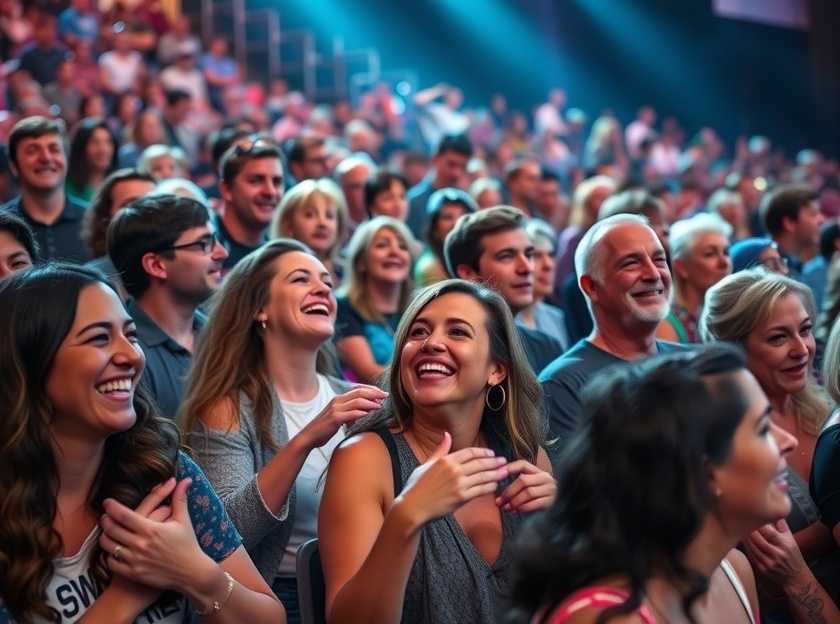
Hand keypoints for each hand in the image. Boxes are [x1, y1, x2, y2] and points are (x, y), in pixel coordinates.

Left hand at [96, 478, 177, 611]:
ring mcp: (135, 560)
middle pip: (112, 529)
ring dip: (104, 537)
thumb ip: (180, 499)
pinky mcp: (133, 573)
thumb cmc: (187, 544)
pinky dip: (109, 555)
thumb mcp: (183, 521)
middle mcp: (140, 544)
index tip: (107, 502)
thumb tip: (186, 479)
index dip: (112, 506)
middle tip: (105, 515)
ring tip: (107, 532)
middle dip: (105, 520)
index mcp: (151, 529)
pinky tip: (113, 550)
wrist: (191, 573)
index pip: (123, 515)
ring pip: (109, 546)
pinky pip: (112, 563)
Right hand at [299, 385, 387, 448]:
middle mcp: (337, 401)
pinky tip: (369, 414)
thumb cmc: (324, 429)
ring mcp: (335, 409)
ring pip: (357, 401)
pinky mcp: (334, 418)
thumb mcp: (338, 417)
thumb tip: (365, 413)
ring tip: (380, 406)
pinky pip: (351, 414)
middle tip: (386, 396)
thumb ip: (350, 413)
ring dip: (371, 403)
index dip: (371, 389)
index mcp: (338, 399)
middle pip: (360, 392)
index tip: (382, 393)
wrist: (308, 437)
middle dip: (375, 393)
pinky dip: (362, 413)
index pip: (358, 389)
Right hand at [396, 432, 508, 527]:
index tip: (491, 453)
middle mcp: (453, 470)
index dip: (483, 452)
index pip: (470, 452)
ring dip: (496, 473)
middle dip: (494, 462)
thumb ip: (440, 450)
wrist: (413, 507)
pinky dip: (490, 486)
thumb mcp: (427, 464)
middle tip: (504, 461)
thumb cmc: (417, 486)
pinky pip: (481, 490)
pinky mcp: (461, 497)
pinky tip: (495, 485)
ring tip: (505, 472)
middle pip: (480, 463)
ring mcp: (458, 484)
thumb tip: (446, 434)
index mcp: (446, 460)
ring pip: (483, 476)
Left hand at [495, 460, 555, 512]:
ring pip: (528, 492)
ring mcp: (551, 490)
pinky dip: (523, 507)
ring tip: (506, 507)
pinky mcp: (552, 502)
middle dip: (509, 491)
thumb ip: (519, 483)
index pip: (523, 464)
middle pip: (523, 480)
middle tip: (499, 501)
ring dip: (514, 501)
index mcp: (539, 472)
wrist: (558, 513)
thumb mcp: (531, 487)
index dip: (510, 467)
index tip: (498, 472)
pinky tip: (516, 511)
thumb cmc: (539, 499)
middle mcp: (546, 478)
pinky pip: (534, 503)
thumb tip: (499, 479)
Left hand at [743, 519, 809, 586]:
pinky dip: (746, 547)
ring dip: (744, 538)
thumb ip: (782, 526)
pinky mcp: (763, 569)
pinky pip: (751, 555)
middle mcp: (777, 554)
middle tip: (740, 521)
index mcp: (785, 545)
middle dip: (748, 530)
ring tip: (738, 529)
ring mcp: (769, 563)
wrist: (795, 576)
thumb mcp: (791, 539)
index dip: (758, 525)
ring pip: (753, 548)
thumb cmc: (792, 555)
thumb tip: (774, 511)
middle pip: (758, 540)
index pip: (769, 533)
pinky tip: (741, 540)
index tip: (751, 517)